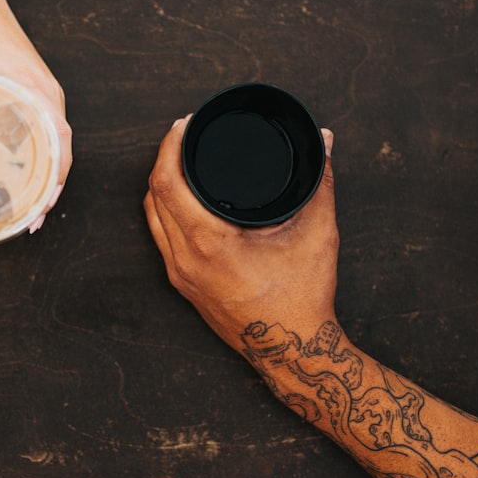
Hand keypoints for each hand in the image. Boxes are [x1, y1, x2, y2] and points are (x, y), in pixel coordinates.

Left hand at [0, 0, 72, 229]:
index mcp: (36, 91)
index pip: (60, 142)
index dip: (54, 178)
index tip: (43, 205)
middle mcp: (50, 97)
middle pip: (63, 152)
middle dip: (52, 190)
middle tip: (32, 222)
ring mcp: (48, 97)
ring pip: (59, 146)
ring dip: (50, 179)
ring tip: (33, 211)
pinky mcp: (40, 97)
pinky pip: (52, 134)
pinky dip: (46, 160)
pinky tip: (31, 179)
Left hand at [143, 117, 337, 348]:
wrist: (294, 353)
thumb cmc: (303, 300)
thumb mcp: (318, 235)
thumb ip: (320, 183)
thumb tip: (325, 143)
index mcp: (209, 244)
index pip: (168, 183)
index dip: (170, 145)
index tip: (184, 124)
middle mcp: (185, 261)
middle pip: (154, 195)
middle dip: (165, 158)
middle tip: (185, 134)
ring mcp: (180, 276)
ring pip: (152, 217)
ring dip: (161, 184)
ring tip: (182, 159)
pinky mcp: (183, 285)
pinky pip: (161, 237)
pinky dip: (165, 210)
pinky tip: (182, 198)